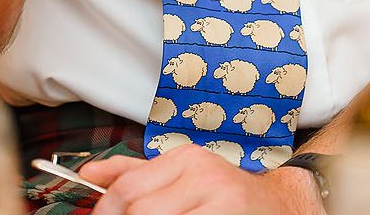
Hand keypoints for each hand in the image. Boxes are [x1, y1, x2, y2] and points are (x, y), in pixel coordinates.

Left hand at [82, 149, 323, 214]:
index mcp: (186, 159)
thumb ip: (135, 175)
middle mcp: (204, 174)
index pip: (127, 189)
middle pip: (139, 211)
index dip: (104, 213)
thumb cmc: (227, 196)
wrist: (281, 206)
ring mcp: (221, 200)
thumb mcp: (182, 176)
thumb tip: (88, 175)